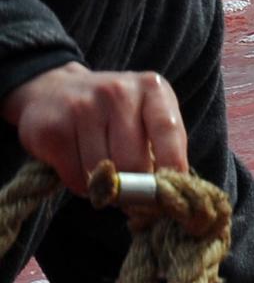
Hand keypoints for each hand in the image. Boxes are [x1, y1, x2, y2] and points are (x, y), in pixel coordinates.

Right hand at [0, 62, 188, 192]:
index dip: (172, 165)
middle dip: (136, 187)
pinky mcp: (52, 130)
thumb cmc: (114, 111)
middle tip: (134, 194)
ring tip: (104, 172)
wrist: (53, 92)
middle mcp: (117, 92)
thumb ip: (164, 144)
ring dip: (106, 187)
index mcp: (150, 88)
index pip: (168, 130)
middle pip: (133, 161)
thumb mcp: (147, 113)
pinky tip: (81, 166)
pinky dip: (82, 184)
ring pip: (103, 174)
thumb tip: (168, 191)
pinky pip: (76, 178)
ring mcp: (82, 108)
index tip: (171, 192)